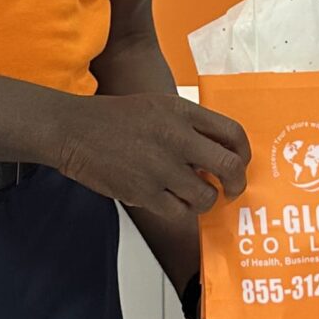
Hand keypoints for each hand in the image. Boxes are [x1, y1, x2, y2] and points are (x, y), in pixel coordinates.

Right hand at [50, 92, 249, 216]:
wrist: (75, 130)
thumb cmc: (115, 119)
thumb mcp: (158, 107)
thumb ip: (189, 126)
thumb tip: (217, 154)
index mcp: (181, 111)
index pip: (233, 133)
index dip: (244, 153)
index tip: (240, 163)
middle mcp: (176, 137)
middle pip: (229, 167)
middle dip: (236, 184)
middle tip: (230, 189)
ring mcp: (160, 166)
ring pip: (206, 196)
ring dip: (204, 200)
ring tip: (192, 194)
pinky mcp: (144, 192)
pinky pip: (179, 211)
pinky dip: (180, 209)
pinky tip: (171, 200)